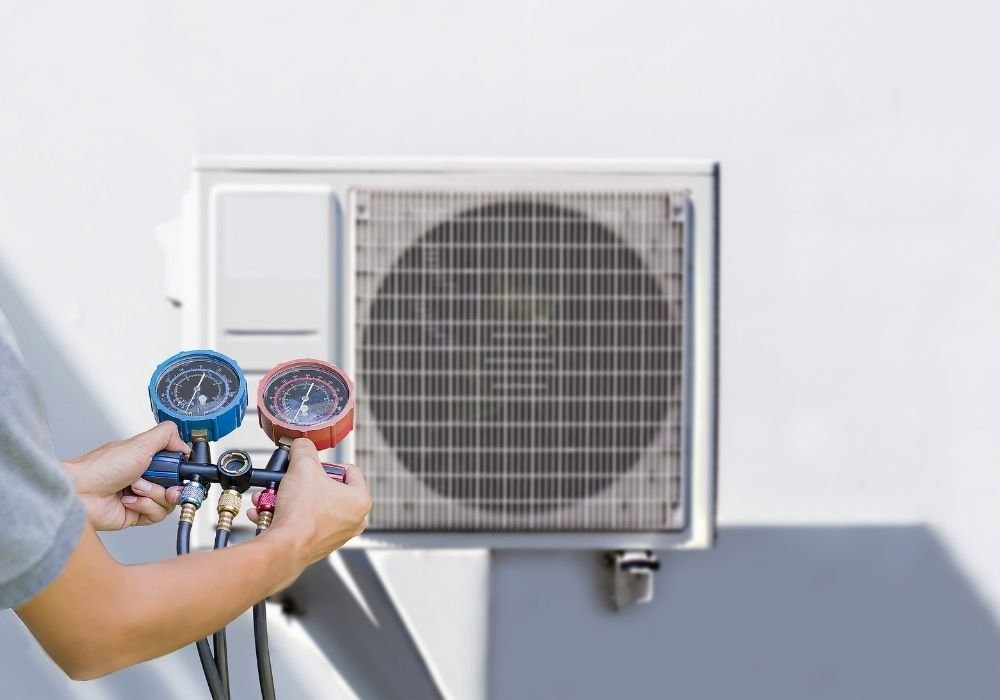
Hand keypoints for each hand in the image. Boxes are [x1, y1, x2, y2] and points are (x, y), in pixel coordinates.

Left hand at [64, 423, 187, 530]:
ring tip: (135, 487)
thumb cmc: (100, 467)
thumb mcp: (140, 443)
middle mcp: (145, 478)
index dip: (182, 470)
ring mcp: (141, 497)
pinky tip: (129, 500)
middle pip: (177, 486)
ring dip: (153, 494)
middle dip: (171, 486)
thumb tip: (184, 442)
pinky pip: (156, 515)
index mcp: (146, 459)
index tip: (181, 471)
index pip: (177, 466)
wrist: (80, 492)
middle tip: (164, 483)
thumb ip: (166, 435)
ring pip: (168, 502)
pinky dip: (144, 506)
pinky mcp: (136, 514)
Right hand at [246, 438, 370, 563]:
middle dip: (301, 483)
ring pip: (309, 506)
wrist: (285, 547)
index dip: (327, 464)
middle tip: (289, 479)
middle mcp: (352, 520)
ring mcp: (335, 535)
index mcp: (360, 500)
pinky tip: (266, 511)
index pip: (349, 470)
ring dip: (287, 498)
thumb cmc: (302, 514)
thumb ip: (304, 449)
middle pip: (325, 489)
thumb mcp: (303, 466)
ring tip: (271, 495)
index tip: (312, 466)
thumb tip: (302, 445)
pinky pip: (299, 523)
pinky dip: (282, 515)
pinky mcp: (316, 545)